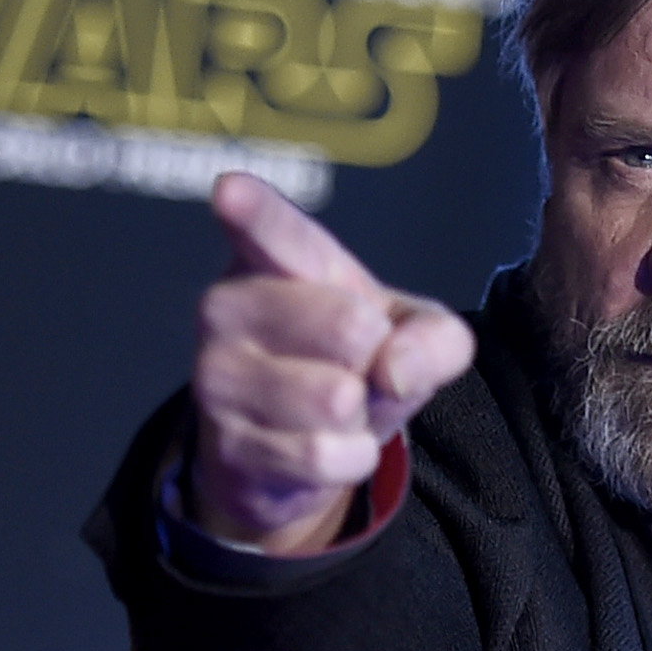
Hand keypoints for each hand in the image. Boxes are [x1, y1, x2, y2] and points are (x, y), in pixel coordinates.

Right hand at [189, 172, 474, 552]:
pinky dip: (347, 458)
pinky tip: (328, 446)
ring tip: (339, 408)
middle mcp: (228, 305)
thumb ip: (434, 336)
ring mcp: (216, 376)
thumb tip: (395, 367)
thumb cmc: (351, 362)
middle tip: (354, 362)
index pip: (271, 233)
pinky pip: (319, 456)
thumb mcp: (411, 335)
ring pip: (334, 400)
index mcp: (273, 258)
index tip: (232, 192)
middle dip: (375, 358)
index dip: (255, 212)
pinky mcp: (222, 443)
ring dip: (360, 417)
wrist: (293, 450)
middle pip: (345, 328)